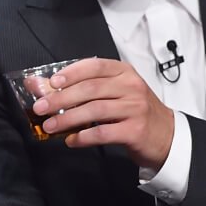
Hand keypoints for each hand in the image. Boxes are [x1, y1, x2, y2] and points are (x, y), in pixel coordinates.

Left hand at [30, 58, 174, 168]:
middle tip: (40, 108)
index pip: (94, 66)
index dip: (71, 73)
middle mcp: (131, 87)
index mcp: (124, 72)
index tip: (51, 83)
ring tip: (49, 126)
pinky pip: (102, 133)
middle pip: (90, 89)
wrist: (167, 135)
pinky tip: (71, 140)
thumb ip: (79, 87)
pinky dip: (83, 137)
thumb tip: (37, 85)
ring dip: (67, 119)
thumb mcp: (112, 93)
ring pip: (94, 110)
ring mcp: (135, 108)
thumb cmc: (134, 112)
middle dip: (61, 99)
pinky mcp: (135, 131)